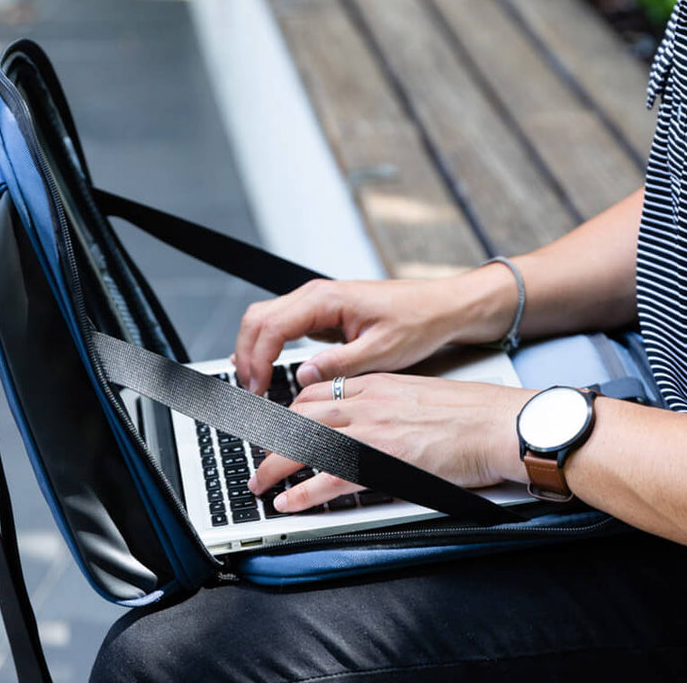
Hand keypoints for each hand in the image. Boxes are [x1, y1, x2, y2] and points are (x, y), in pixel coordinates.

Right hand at [233, 270, 514, 393]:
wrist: (441, 307)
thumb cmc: (418, 322)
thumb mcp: (381, 352)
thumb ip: (339, 365)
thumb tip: (303, 377)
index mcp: (327, 299)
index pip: (271, 326)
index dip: (256, 360)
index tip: (255, 390)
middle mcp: (317, 295)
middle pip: (258, 318)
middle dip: (245, 354)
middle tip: (248, 391)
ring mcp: (319, 303)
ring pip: (267, 319)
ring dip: (255, 349)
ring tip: (254, 384)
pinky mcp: (324, 314)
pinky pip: (284, 325)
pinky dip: (270, 346)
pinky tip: (271, 369)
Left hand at [248, 373, 532, 512]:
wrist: (498, 424)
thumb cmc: (471, 413)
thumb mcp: (419, 395)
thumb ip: (387, 403)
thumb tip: (371, 421)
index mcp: (378, 384)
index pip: (317, 393)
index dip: (290, 412)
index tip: (278, 426)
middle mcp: (368, 402)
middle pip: (300, 416)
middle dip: (272, 438)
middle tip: (259, 456)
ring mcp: (373, 431)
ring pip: (305, 444)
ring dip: (275, 466)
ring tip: (260, 484)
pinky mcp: (384, 462)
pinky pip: (329, 479)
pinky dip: (302, 493)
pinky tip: (289, 503)